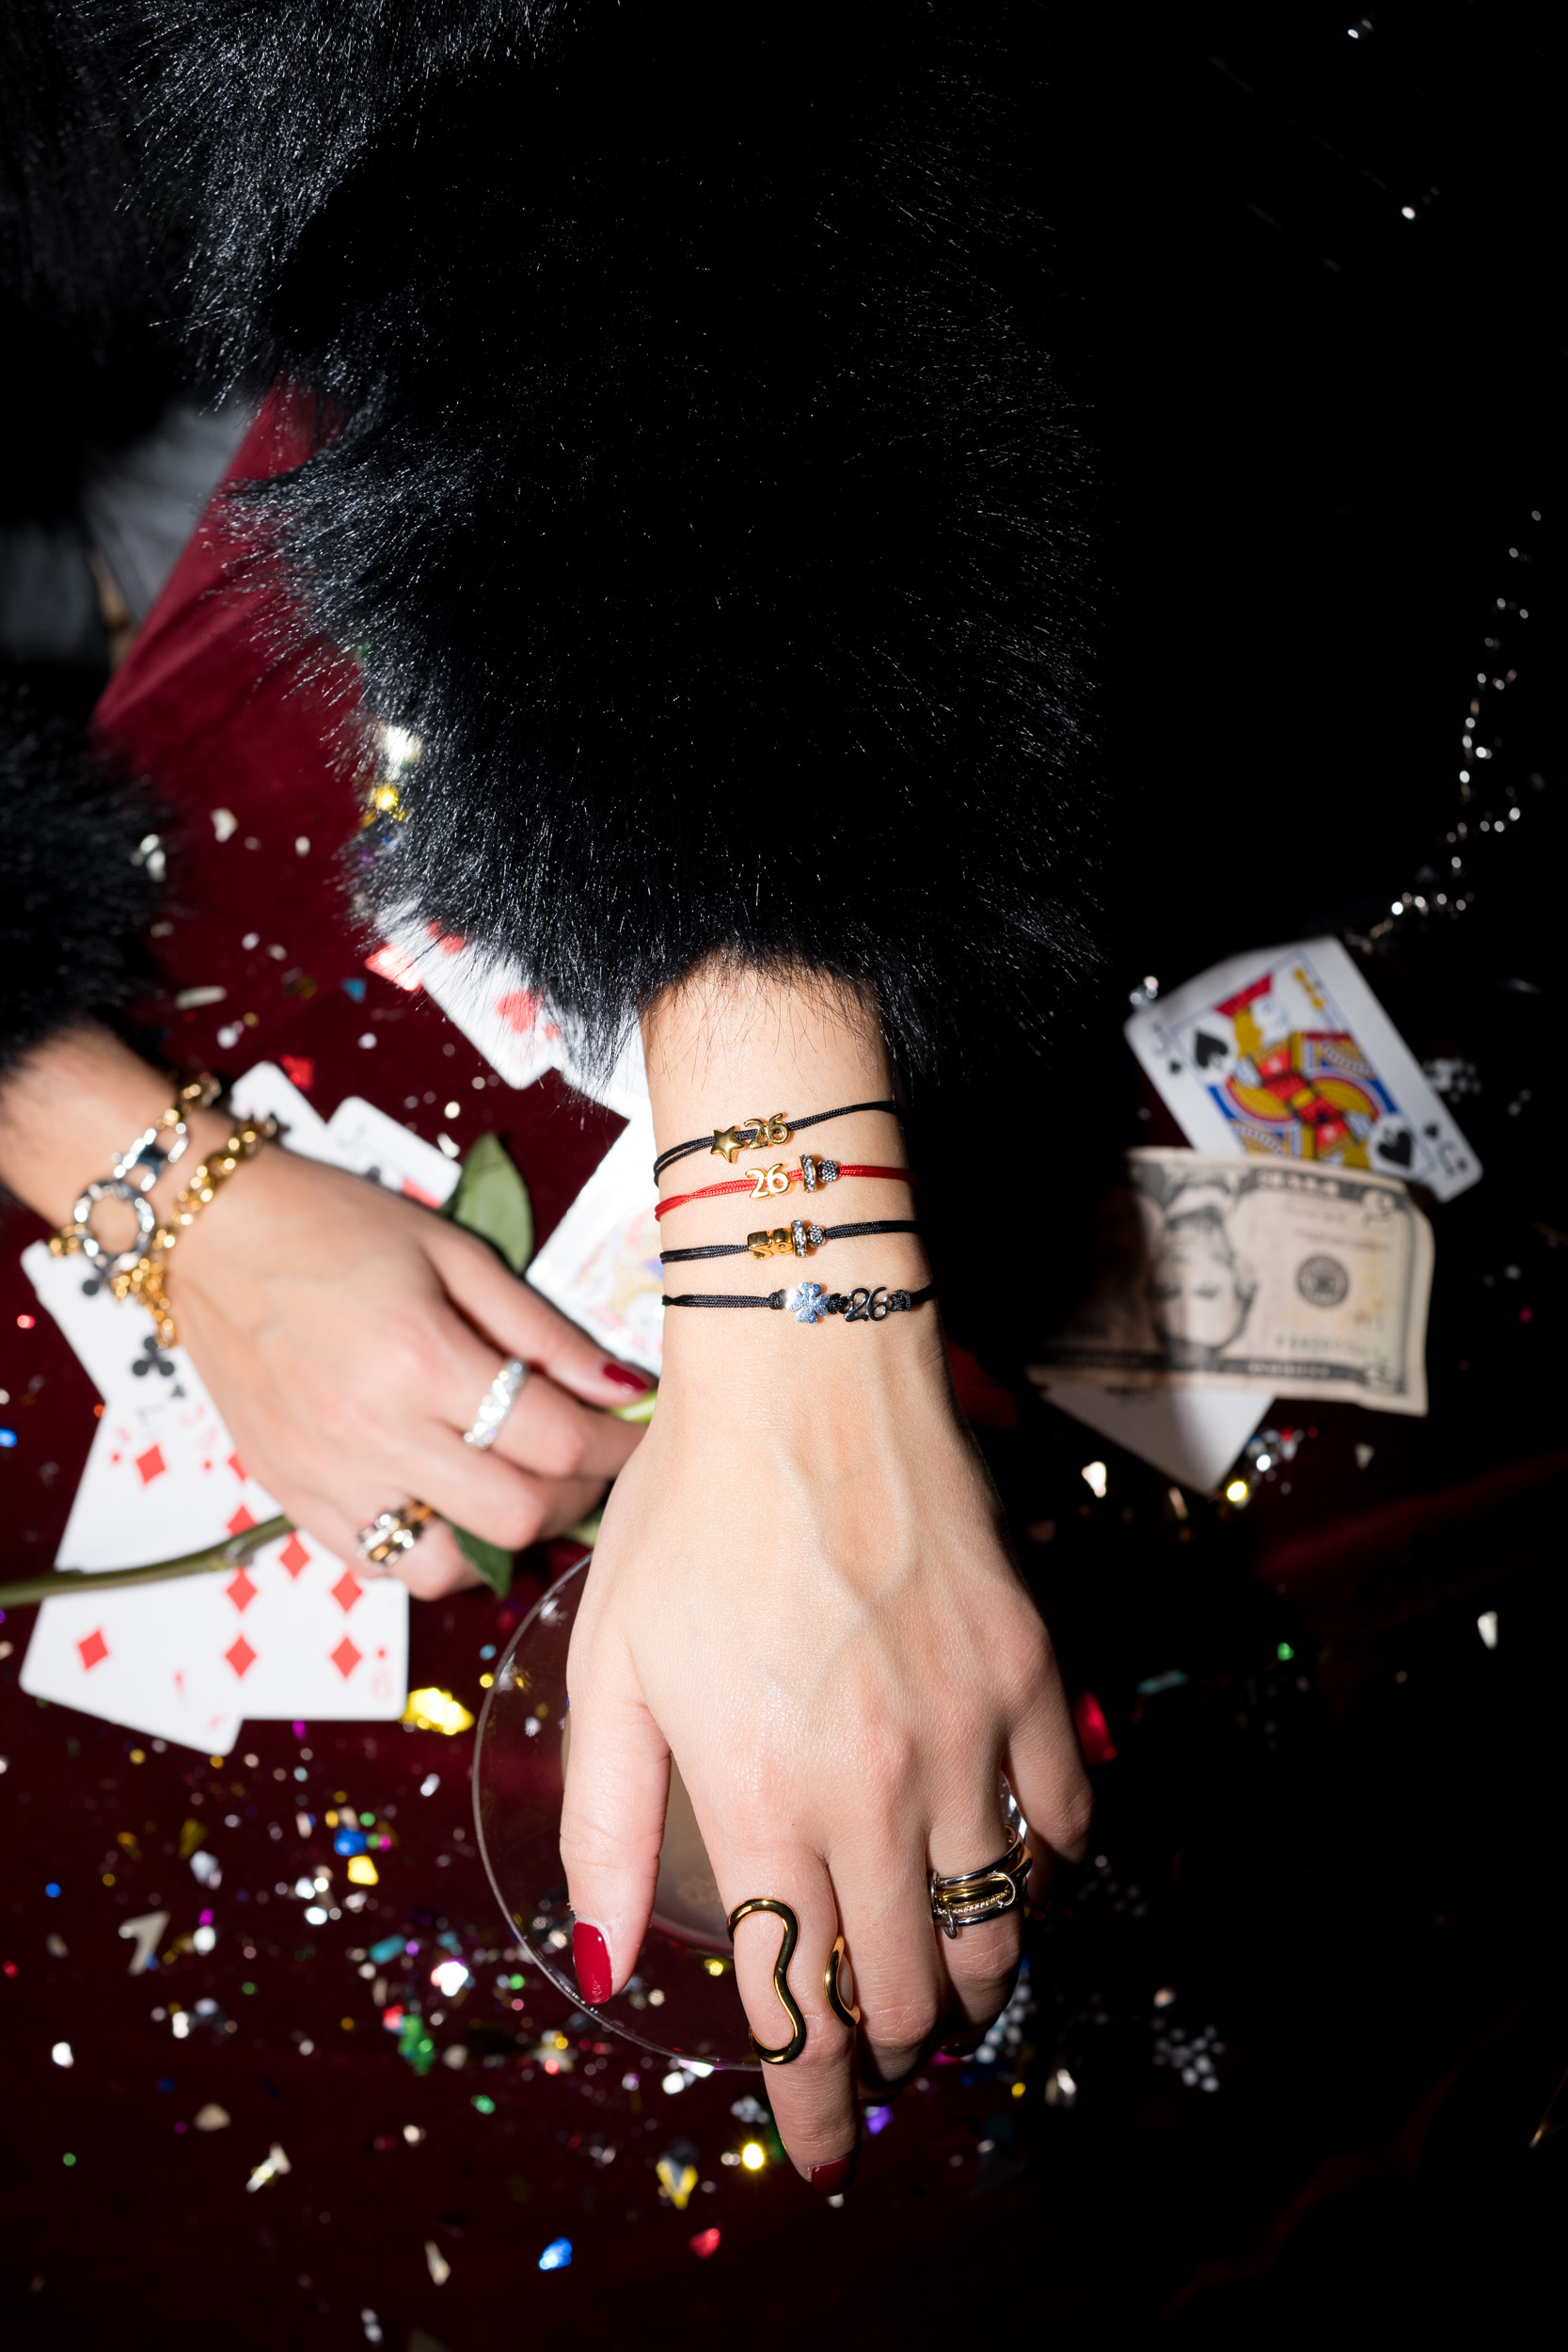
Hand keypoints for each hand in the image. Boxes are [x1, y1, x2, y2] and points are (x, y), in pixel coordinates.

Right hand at [171, 1137, 646, 1595]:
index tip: (633, 1434)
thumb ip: (539, 1330)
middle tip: (587, 1466)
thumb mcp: (453, 1253)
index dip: (614, 1445)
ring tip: (515, 1492)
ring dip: (499, 1541)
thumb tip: (619, 1386)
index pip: (554, 1439)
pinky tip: (446, 1505)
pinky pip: (376, 1564)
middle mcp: (372, 1430)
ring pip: (445, 1566)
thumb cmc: (333, 1227)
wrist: (210, 1233)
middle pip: (513, 1515)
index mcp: (420, 1357)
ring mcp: (325, 1474)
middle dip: (574, 1497)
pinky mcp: (289, 1496)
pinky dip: (426, 1550)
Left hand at [557, 966, 1090, 2189]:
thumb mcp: (611, 1668)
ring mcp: (964, 1731)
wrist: (806, 1381)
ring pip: (993, 1917)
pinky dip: (1042, 1856)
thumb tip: (607, 1962)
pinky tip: (1014, 1854)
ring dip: (968, 1973)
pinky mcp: (1023, 1670)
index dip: (813, 2092)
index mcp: (763, 1796)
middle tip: (875, 2052)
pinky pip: (1060, 1806)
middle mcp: (875, 1787)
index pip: (799, 1999)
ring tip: (945, 1985)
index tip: (824, 2142)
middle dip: (887, 2043)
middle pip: (904, 1980)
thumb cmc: (686, 1517)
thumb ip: (613, 1825)